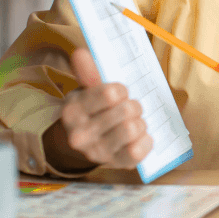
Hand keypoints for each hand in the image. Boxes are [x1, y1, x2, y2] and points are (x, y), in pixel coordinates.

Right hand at [49, 49, 152, 170]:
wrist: (82, 146)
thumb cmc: (91, 112)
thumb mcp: (86, 91)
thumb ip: (88, 72)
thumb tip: (80, 52)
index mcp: (73, 111)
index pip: (111, 93)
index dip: (121, 90)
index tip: (118, 93)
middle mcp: (81, 135)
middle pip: (127, 110)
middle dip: (133, 105)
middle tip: (129, 108)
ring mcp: (98, 153)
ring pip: (134, 129)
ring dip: (139, 122)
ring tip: (132, 122)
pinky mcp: (117, 165)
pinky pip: (141, 150)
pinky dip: (146, 140)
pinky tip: (138, 137)